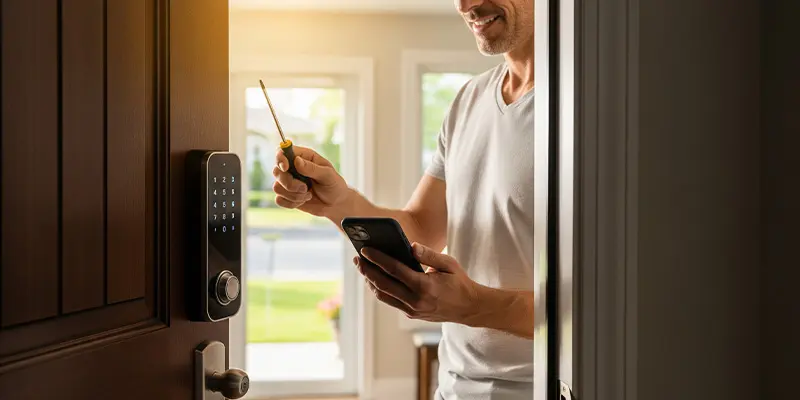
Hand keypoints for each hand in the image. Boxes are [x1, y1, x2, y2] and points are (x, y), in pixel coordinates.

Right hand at [273, 146, 349, 216]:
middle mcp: (293, 168)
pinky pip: (279, 200)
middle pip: (276, 171)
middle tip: (305, 188)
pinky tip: (303, 200)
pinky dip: (292, 203)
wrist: (335, 204)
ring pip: (277, 187)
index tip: (286, 167)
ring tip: (308, 195)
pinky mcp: (287, 195)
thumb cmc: (334, 186)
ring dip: (293, 195)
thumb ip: (312, 168)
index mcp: (303, 157)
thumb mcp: (328, 175)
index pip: (282, 151)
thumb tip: (297, 161)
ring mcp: (288, 182)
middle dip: (289, 183)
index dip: (280, 158)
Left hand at [354, 242, 483, 324]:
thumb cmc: (459, 282)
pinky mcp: (411, 313)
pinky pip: (390, 300)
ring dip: (370, 281)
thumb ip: (429, 254)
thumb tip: (410, 246)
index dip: (378, 259)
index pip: (395, 270)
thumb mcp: (449, 264)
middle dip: (367, 270)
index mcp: (425, 286)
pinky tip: (375, 277)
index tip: (364, 250)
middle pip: (383, 284)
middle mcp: (416, 300)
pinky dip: (381, 289)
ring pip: (383, 295)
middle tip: (357, 258)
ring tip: (363, 267)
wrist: (469, 308)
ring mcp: (412, 310)